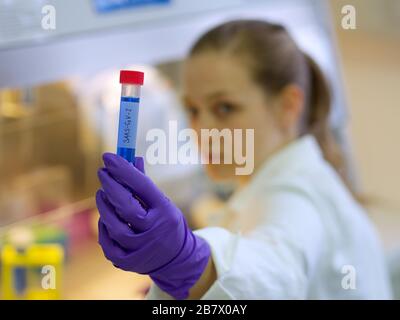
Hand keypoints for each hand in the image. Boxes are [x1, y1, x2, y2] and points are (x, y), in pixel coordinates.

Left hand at [96, 153, 209, 298]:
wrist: (177, 259)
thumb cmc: (166, 223)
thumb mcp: (163, 202)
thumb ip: (144, 183)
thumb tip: (129, 158)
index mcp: (165, 212)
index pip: (142, 186)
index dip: (123, 170)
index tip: (108, 157)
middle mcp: (155, 231)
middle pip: (126, 207)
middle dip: (111, 187)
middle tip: (102, 172)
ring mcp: (141, 249)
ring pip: (114, 226)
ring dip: (104, 207)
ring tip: (102, 194)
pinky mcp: (128, 263)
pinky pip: (108, 243)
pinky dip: (103, 228)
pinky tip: (105, 218)